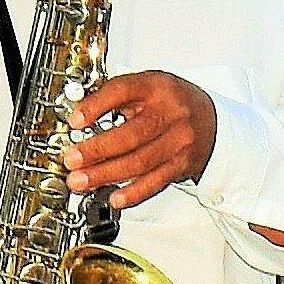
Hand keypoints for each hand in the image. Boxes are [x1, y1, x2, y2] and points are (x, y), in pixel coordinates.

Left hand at [61, 70, 216, 205]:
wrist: (211, 120)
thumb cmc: (171, 102)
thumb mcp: (148, 87)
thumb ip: (116, 98)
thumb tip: (79, 115)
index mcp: (156, 86)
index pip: (123, 91)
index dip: (95, 106)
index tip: (74, 121)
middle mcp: (171, 112)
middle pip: (130, 134)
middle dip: (96, 150)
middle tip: (72, 159)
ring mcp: (179, 140)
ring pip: (139, 161)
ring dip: (106, 174)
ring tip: (81, 180)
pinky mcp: (182, 164)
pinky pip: (155, 181)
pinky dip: (134, 192)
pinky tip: (115, 197)